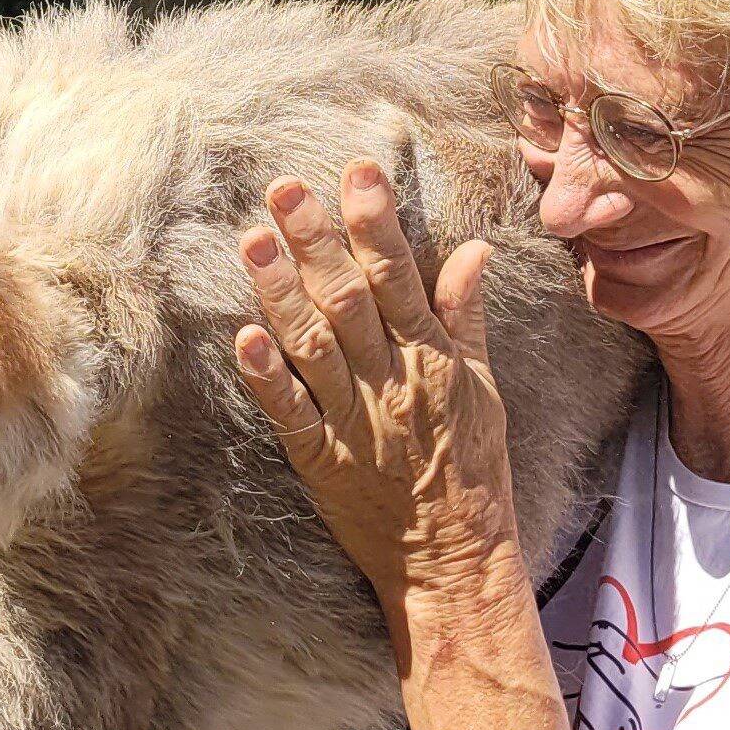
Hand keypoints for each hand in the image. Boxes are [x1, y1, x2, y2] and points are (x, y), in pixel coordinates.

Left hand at [231, 160, 523, 623]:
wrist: (456, 558)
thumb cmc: (472, 471)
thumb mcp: (484, 388)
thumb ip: (468, 317)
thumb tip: (474, 250)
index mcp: (432, 358)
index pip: (400, 275)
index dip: (376, 220)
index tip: (357, 171)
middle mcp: (391, 381)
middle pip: (349, 299)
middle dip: (316, 240)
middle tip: (284, 189)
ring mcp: (354, 421)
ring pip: (314, 345)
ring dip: (281, 292)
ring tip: (253, 241)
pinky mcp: (321, 461)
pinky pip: (292, 413)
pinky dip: (267, 377)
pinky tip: (244, 337)